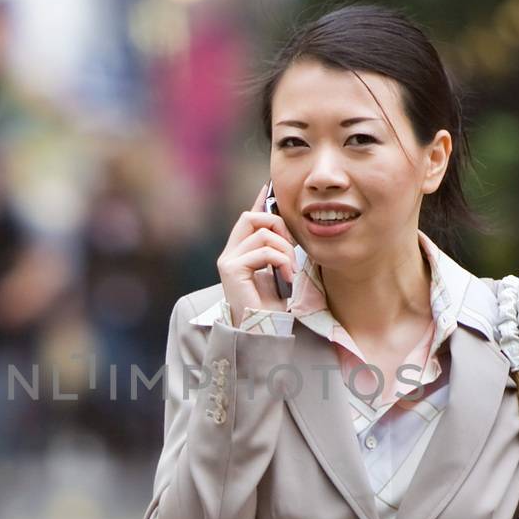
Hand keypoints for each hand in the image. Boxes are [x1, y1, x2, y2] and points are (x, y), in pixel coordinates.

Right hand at [216, 183, 295, 326]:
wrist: (265, 331)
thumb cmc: (273, 307)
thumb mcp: (280, 271)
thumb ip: (279, 250)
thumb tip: (288, 228)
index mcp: (239, 253)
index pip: (248, 219)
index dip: (259, 201)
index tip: (268, 187)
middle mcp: (229, 254)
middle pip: (251, 217)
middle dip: (277, 225)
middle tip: (291, 248)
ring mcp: (227, 261)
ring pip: (262, 233)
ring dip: (285, 250)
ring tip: (291, 270)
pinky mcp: (231, 269)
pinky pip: (263, 250)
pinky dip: (281, 261)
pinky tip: (287, 277)